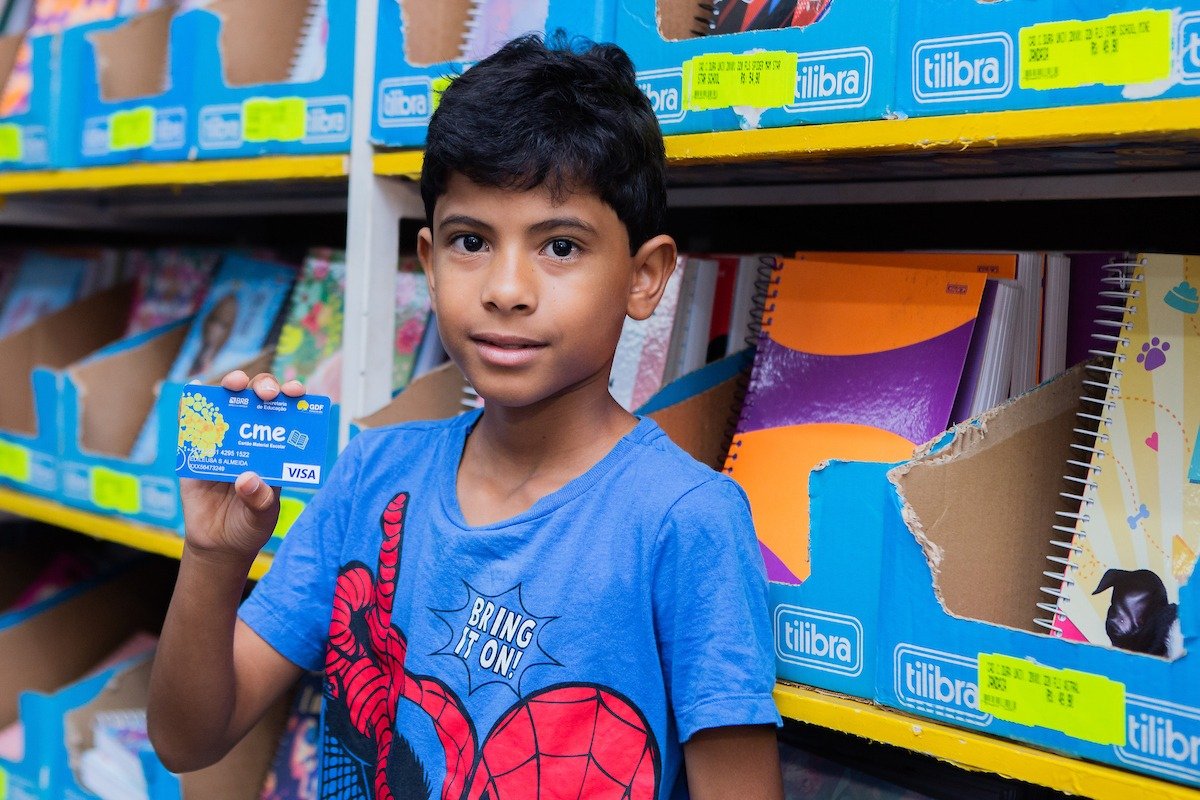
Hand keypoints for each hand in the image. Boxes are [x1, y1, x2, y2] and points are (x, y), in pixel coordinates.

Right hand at [180, 371, 305, 562]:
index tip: (296, 392)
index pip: (289, 414)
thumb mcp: (262, 517)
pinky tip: (191, 393)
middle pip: (258, 401)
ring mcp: (222, 441)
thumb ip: (261, 501)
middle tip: (265, 394)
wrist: (218, 544)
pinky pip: (191, 426)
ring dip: (230, 387)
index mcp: (275, 450)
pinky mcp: (195, 451)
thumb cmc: (249, 526)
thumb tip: (247, 479)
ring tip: (234, 384)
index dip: (293, 398)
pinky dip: (190, 407)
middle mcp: (250, 438)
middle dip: (263, 387)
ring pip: (227, 404)